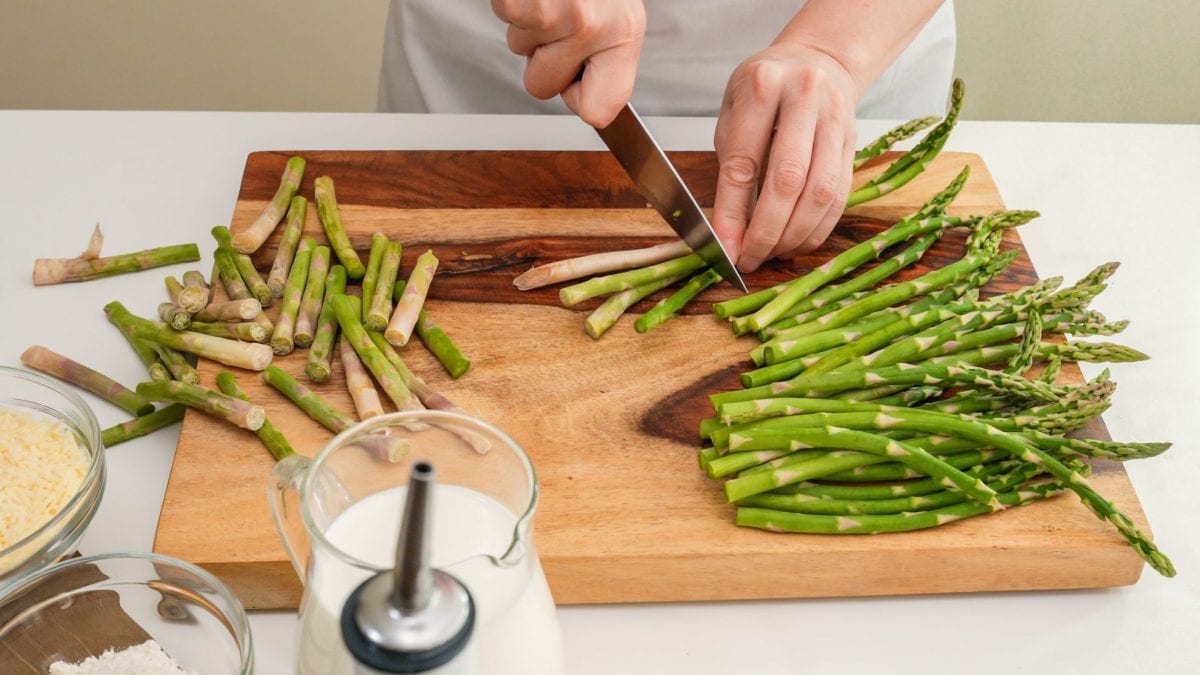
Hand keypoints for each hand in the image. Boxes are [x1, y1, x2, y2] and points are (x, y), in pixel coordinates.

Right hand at [492, 0, 645, 127]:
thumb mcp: (620, 11)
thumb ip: (609, 55)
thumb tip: (591, 97)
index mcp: (623, 32)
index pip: (600, 110)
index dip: (579, 102)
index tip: (577, 89)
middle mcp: (590, 26)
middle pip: (542, 87)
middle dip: (541, 60)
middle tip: (558, 24)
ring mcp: (553, 15)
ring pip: (518, 49)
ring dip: (528, 24)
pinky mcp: (519, 2)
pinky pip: (504, 18)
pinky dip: (513, 4)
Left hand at [712, 42, 857, 272]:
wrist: (817, 60)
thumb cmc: (763, 89)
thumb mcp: (733, 112)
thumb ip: (733, 166)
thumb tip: (731, 233)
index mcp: (763, 85)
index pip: (744, 162)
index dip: (733, 213)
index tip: (725, 248)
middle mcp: (804, 98)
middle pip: (788, 180)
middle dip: (767, 231)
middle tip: (750, 259)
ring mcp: (835, 119)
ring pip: (820, 192)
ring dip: (795, 234)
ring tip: (773, 254)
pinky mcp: (854, 142)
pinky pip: (840, 195)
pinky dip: (818, 227)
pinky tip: (798, 242)